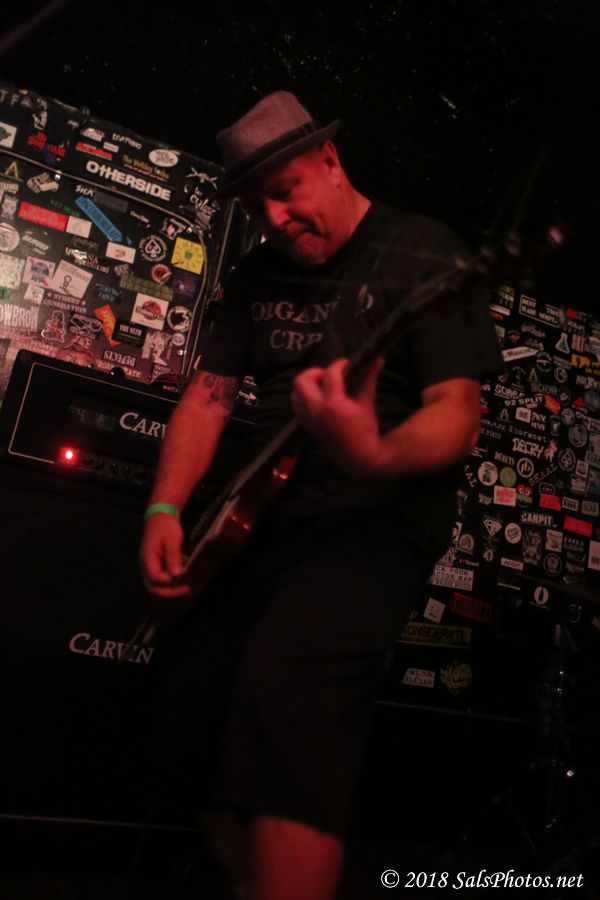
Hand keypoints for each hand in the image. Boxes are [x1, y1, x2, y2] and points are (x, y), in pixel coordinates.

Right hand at [139, 512, 191, 598]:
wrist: (160, 515)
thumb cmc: (165, 525)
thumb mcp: (172, 540)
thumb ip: (173, 557)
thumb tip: (176, 574)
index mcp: (147, 558)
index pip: (155, 578)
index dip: (169, 582)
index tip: (183, 579)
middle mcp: (146, 564)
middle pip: (153, 587)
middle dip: (169, 592)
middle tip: (185, 590)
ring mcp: (149, 565)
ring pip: (156, 584)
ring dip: (170, 588)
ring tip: (184, 586)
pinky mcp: (155, 563)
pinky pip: (160, 577)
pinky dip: (170, 581)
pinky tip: (181, 577)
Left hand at [291, 356, 386, 476]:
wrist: (357, 458)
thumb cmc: (365, 431)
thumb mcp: (367, 403)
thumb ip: (368, 379)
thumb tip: (377, 359)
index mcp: (334, 405)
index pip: (330, 374)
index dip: (339, 364)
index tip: (347, 364)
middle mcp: (316, 411)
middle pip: (302, 381)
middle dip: (315, 372)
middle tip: (329, 375)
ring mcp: (308, 419)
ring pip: (295, 392)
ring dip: (307, 385)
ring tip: (324, 387)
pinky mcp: (305, 425)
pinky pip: (296, 405)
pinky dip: (303, 397)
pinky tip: (318, 399)